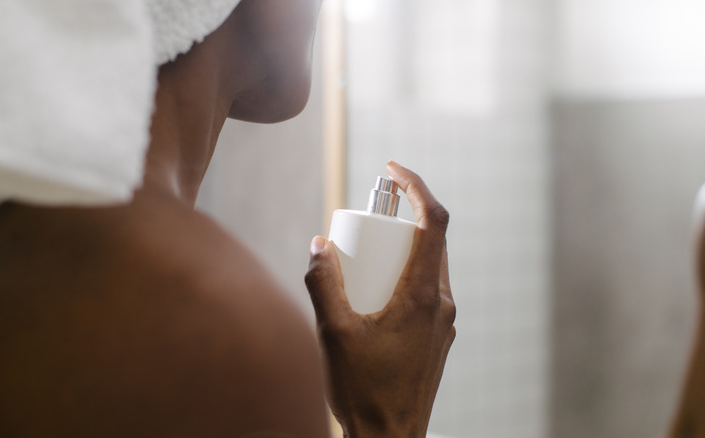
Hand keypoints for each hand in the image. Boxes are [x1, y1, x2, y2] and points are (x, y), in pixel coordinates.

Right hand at [305, 162, 455, 437]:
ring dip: (401, 248)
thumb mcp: (332, 332)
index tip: (391, 169)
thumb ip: (322, 283)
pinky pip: (425, 289)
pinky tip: (373, 292)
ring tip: (365, 255)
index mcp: (422, 296)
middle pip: (431, 240)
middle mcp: (441, 303)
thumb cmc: (364, 391)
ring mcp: (443, 321)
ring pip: (429, 265)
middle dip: (401, 216)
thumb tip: (319, 244)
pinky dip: (403, 274)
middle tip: (366, 217)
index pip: (434, 221)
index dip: (416, 186)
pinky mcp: (438, 335)